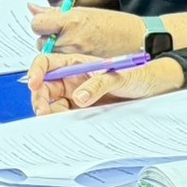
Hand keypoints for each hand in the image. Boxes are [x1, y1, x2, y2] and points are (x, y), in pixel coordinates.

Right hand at [27, 53, 184, 114]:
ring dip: (48, 111)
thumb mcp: (119, 76)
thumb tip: (78, 97)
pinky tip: (62, 124)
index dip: (36, 71)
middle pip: (45, 86)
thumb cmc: (137, 74)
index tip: (33, 83)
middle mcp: (74, 78)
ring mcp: (77, 94)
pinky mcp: (83, 110)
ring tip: (53, 118)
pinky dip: (59, 120)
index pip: (48, 63)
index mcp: (77, 63)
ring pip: (52, 103)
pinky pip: (64, 115)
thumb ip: (98, 84)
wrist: (153, 89)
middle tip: (43, 110)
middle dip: (39, 97)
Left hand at [30, 6, 141, 57]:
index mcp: (72, 21)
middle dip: (46, 39)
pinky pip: (63, 67)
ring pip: (51, 56)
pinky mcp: (82, 70)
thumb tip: (32, 8)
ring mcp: (77, 56)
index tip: (45, 24)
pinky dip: (64, 63)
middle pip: (41, 42)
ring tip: (69, 46)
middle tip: (59, 36)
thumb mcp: (86, 12)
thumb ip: (56, 13)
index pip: (38, 24)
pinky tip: (74, 58)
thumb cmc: (115, 24)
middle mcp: (72, 39)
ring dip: (55, 52)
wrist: (140, 41)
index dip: (40, 24)